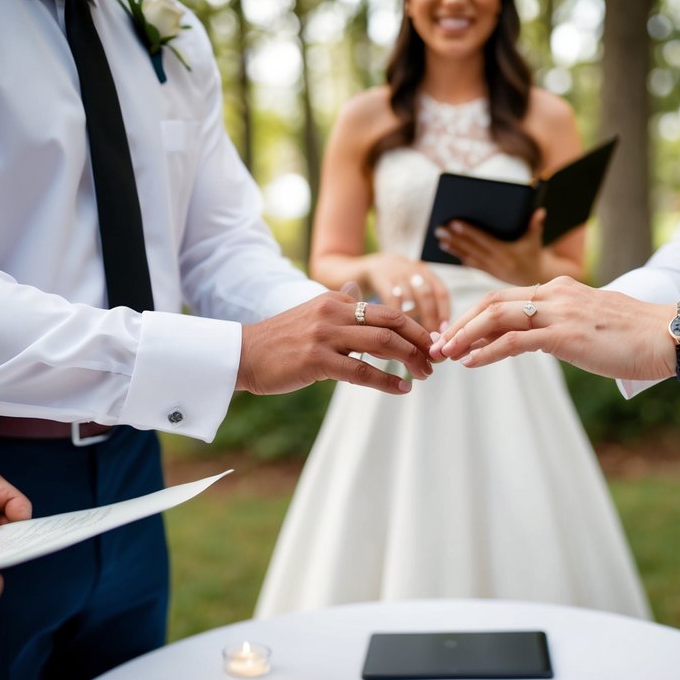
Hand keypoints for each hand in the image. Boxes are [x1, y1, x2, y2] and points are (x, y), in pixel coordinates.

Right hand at [237, 289, 434, 395]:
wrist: (243, 353)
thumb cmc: (280, 339)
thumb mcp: (311, 312)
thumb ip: (338, 302)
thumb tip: (356, 289)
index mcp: (336, 300)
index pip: (387, 310)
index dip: (415, 327)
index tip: (432, 343)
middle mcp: (334, 312)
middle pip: (392, 322)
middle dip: (420, 341)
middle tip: (435, 360)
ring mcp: (325, 335)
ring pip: (382, 344)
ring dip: (410, 360)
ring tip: (424, 375)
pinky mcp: (317, 360)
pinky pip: (361, 371)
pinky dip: (386, 381)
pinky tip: (401, 389)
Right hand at [364, 254, 449, 332]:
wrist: (366, 267)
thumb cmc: (395, 285)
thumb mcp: (412, 288)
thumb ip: (425, 305)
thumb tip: (438, 334)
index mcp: (425, 273)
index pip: (441, 292)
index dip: (444, 312)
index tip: (444, 331)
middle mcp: (413, 271)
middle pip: (426, 295)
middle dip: (429, 318)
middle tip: (428, 339)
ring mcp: (396, 273)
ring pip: (408, 296)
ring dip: (412, 320)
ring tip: (412, 338)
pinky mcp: (380, 277)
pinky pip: (390, 298)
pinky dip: (394, 314)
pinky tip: (393, 328)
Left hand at [430, 276, 676, 379]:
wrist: (667, 336)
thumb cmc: (635, 335)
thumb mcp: (592, 322)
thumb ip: (564, 324)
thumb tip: (542, 340)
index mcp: (560, 288)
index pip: (505, 296)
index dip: (473, 314)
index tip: (453, 334)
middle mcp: (556, 294)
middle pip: (492, 301)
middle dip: (460, 322)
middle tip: (438, 344)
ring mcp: (559, 313)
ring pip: (497, 317)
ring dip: (465, 336)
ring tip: (446, 354)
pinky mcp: (566, 335)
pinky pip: (514, 341)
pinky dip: (486, 351)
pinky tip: (470, 363)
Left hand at [436, 210, 545, 285]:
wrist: (536, 279)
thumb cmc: (534, 254)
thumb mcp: (535, 240)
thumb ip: (536, 224)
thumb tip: (540, 210)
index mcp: (506, 253)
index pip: (483, 240)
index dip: (468, 231)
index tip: (454, 222)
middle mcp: (496, 263)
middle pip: (471, 248)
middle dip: (454, 239)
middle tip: (438, 228)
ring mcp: (491, 270)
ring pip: (468, 257)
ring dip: (453, 249)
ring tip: (440, 240)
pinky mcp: (488, 274)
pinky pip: (472, 264)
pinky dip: (460, 257)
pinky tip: (450, 249)